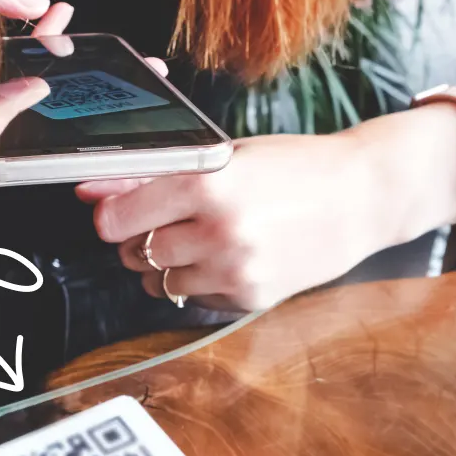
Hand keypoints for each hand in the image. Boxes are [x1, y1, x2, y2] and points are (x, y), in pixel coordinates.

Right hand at [0, 0, 168, 198]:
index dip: (10, 104)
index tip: (44, 76)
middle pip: (13, 133)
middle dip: (68, 94)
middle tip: (120, 60)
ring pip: (18, 134)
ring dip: (55, 88)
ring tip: (82, 41)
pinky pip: (11, 134)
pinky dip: (33, 95)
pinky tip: (50, 51)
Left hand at [75, 133, 386, 311]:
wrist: (362, 198)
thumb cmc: (295, 168)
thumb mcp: (224, 158)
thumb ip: (157, 177)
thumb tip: (93, 192)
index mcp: (206, 186)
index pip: (116, 220)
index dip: (111, 218)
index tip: (116, 215)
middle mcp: (217, 232)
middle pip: (135, 252)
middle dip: (139, 240)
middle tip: (168, 222)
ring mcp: (235, 270)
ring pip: (161, 282)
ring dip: (167, 265)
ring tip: (202, 239)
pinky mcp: (251, 298)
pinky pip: (196, 298)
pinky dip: (201, 282)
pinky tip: (229, 257)